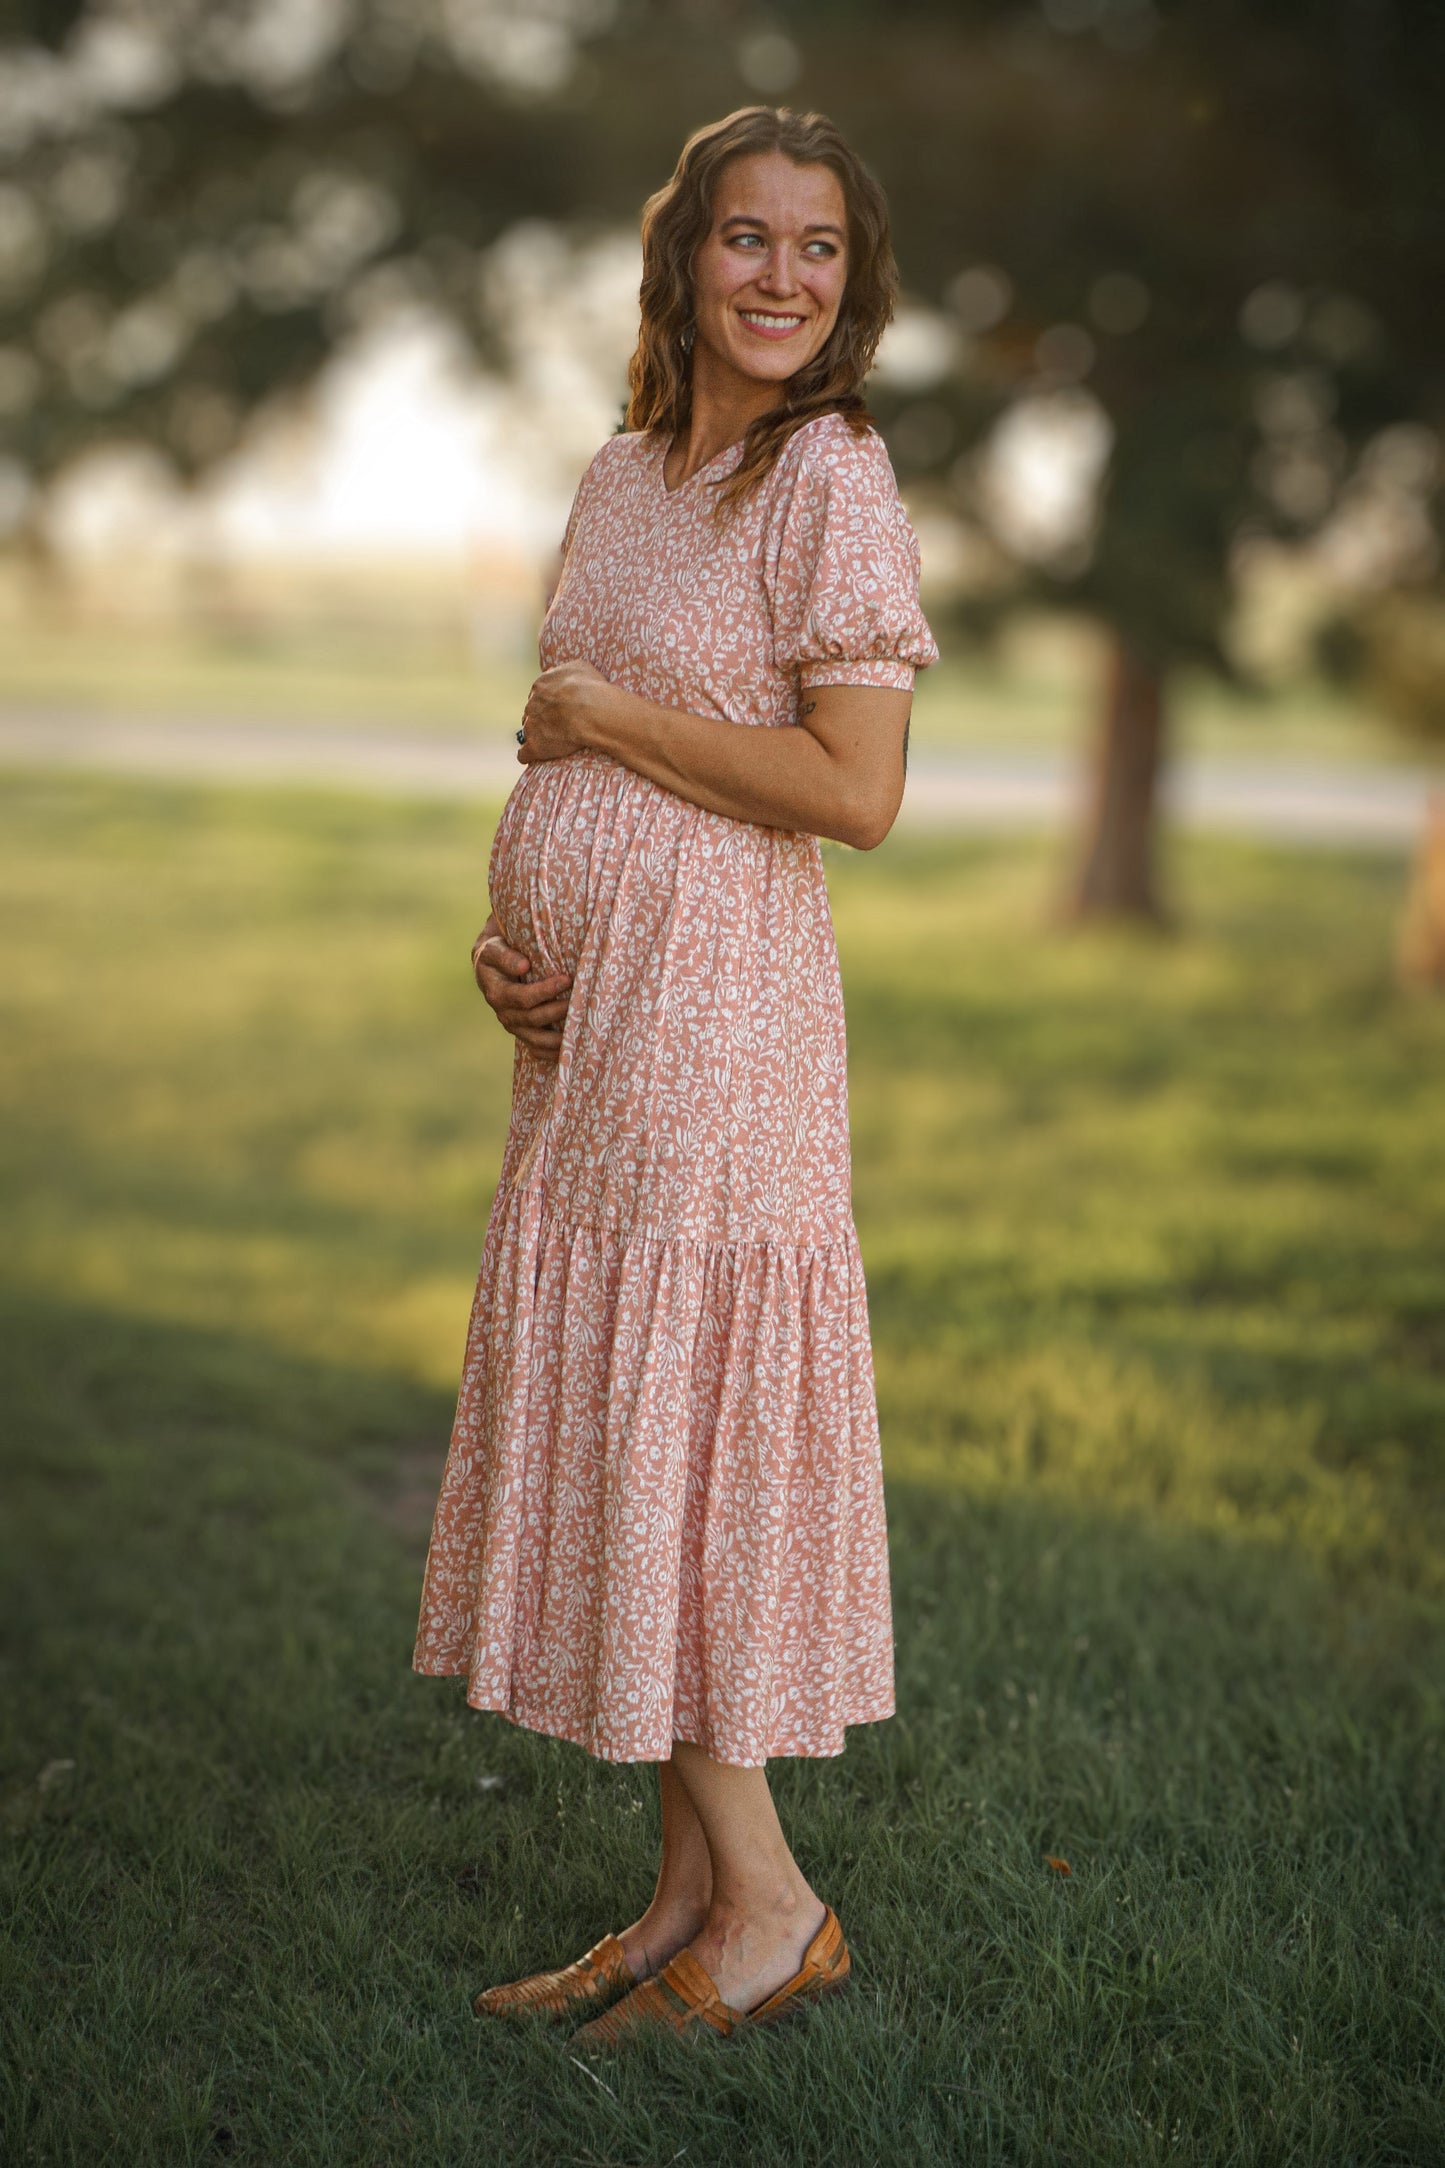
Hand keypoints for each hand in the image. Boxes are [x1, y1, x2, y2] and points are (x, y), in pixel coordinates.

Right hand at [470, 914, 570, 1060]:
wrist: (490, 966)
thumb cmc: (496, 952)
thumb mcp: (494, 948)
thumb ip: (505, 956)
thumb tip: (524, 965)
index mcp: (497, 993)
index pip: (523, 997)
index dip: (545, 991)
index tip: (567, 979)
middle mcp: (504, 1013)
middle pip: (533, 1019)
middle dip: (558, 1012)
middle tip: (579, 1001)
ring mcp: (514, 1026)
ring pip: (536, 1040)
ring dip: (558, 1038)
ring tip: (580, 1030)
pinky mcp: (522, 1033)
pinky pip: (536, 1049)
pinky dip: (552, 1053)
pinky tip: (569, 1050)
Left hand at [517, 660, 615, 764]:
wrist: (589, 711)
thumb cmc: (590, 689)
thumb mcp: (581, 667)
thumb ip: (568, 670)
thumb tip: (569, 674)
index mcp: (541, 685)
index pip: (539, 694)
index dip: (550, 702)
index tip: (560, 708)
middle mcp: (531, 704)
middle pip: (532, 712)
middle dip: (542, 718)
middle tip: (559, 724)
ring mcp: (531, 726)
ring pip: (527, 731)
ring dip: (537, 735)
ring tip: (551, 742)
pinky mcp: (534, 746)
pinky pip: (524, 754)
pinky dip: (529, 755)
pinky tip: (535, 757)